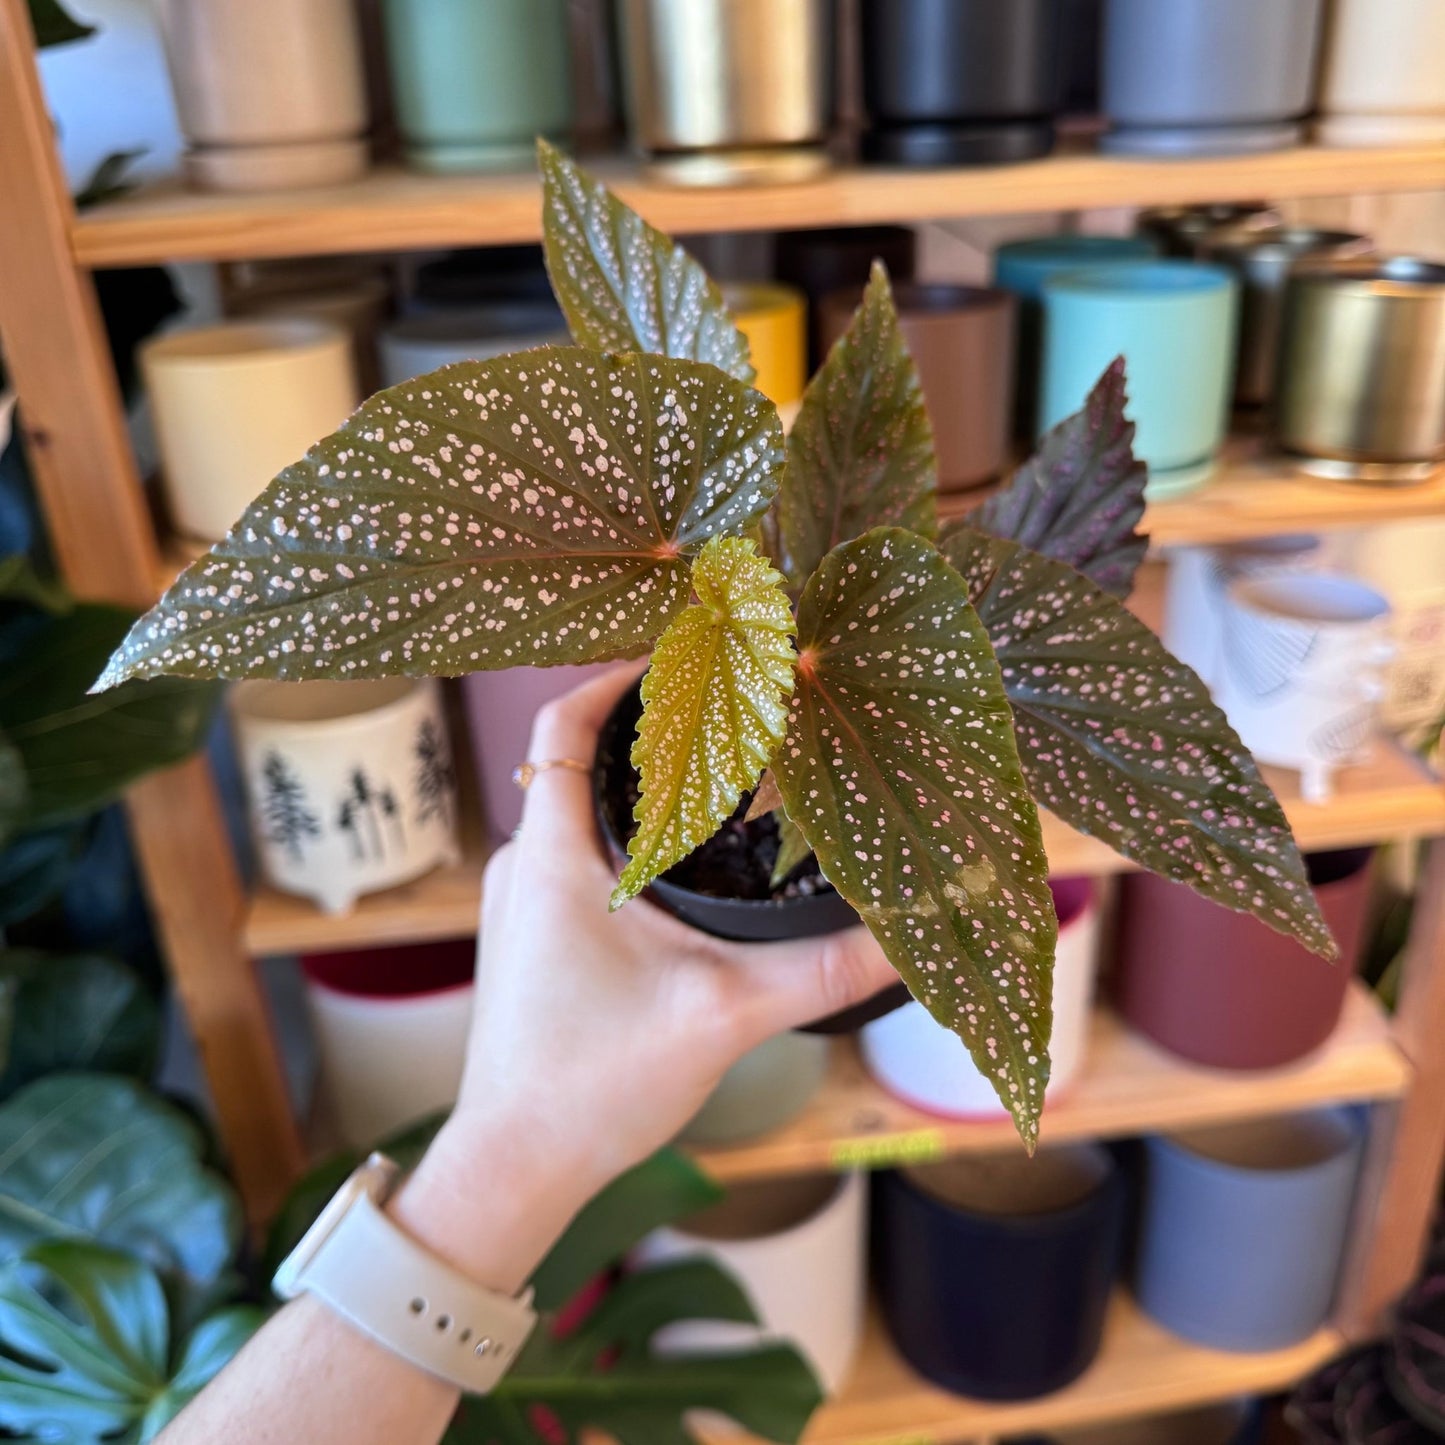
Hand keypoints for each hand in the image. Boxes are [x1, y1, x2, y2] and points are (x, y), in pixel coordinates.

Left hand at [397, 665, 895, 1285]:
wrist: (515, 1167)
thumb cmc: (591, 1083)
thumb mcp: (721, 1013)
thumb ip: (822, 968)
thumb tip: (911, 929)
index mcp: (552, 856)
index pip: (560, 726)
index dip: (610, 679)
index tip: (676, 662)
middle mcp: (522, 868)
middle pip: (574, 763)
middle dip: (644, 733)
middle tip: (723, 721)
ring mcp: (519, 908)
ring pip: (575, 817)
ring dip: (635, 795)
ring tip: (714, 787)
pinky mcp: (529, 945)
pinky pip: (572, 864)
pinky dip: (622, 846)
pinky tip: (681, 873)